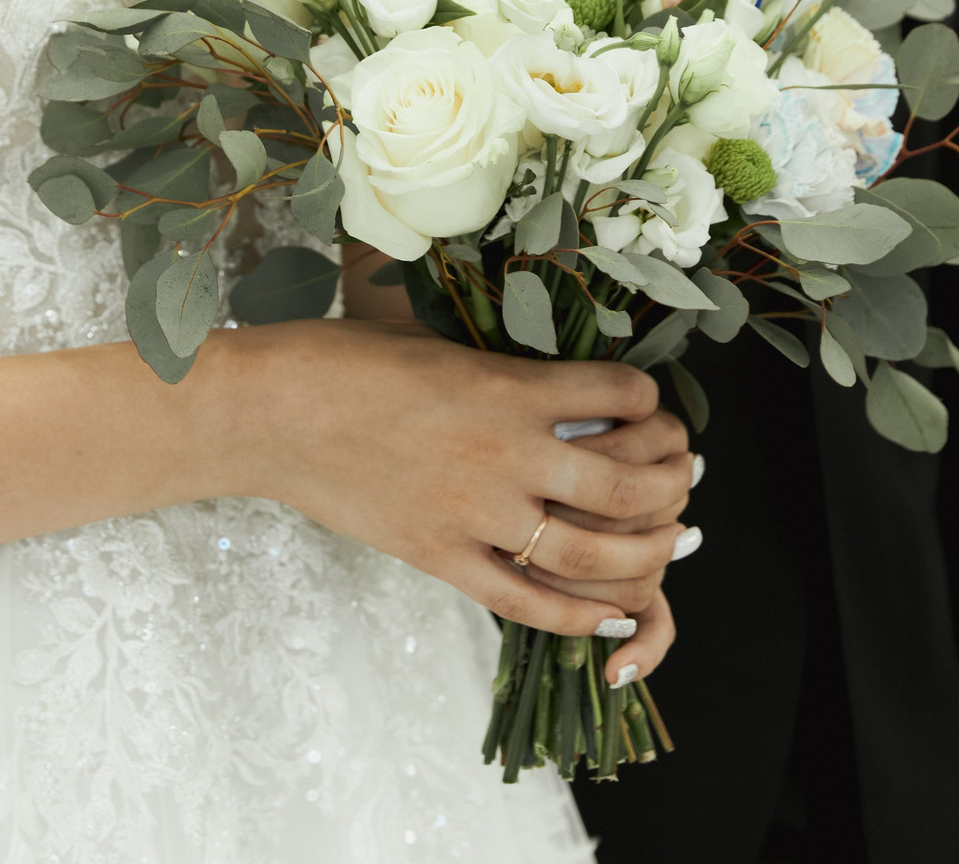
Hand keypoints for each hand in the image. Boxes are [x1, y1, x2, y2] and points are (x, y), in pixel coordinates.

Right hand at [232, 321, 689, 679]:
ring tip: (668, 544)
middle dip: (672, 484)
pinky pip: (526, 602)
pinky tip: (613, 613)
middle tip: (685, 481)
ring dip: (645, 552)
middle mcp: (506, 453)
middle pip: (627, 484)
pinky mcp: (440, 558)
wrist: (272, 412)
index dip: (653, 401)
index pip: (622, 394)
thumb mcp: (445, 343)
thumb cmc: (350, 361)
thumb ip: (510, 372)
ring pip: (591, 552)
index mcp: (509, 385)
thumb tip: (568, 389)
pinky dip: (580, 616)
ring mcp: (474, 513)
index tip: (652, 407)